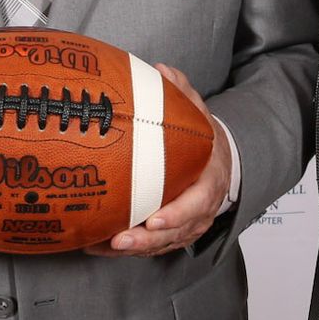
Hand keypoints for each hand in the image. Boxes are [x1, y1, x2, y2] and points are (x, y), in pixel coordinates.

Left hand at [92, 65, 231, 256]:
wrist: (221, 165)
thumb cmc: (205, 143)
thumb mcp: (200, 114)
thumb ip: (183, 93)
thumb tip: (162, 70)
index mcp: (208, 182)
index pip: (195, 204)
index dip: (176, 215)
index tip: (155, 218)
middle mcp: (199, 210)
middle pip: (174, 233)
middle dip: (146, 239)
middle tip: (119, 240)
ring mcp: (186, 226)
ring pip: (160, 245)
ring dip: (132, 248)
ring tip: (101, 246)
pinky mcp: (172, 234)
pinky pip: (150, 247)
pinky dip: (126, 249)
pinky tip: (97, 246)